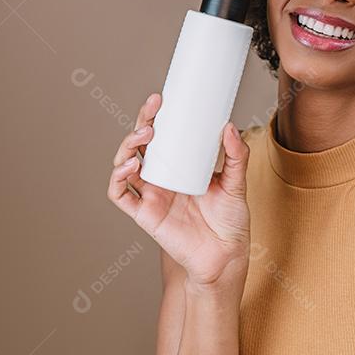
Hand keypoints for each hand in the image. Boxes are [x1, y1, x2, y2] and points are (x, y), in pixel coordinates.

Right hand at [107, 93, 251, 289]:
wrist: (225, 255)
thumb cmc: (229, 221)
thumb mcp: (236, 183)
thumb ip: (236, 156)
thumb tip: (230, 127)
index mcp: (179, 166)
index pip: (162, 136)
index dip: (156, 117)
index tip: (162, 99)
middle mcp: (161, 178)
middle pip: (140, 145)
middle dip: (141, 124)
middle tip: (153, 109)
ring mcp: (150, 195)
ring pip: (125, 164)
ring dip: (128, 146)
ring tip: (145, 135)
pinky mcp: (144, 214)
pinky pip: (121, 195)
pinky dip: (118, 179)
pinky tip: (131, 166)